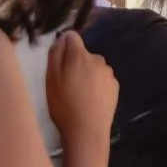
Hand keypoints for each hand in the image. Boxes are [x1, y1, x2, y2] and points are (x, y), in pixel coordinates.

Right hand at [45, 31, 118, 150]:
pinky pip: (102, 79)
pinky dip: (96, 84)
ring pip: (93, 67)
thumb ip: (56, 54)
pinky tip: (90, 99)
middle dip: (75, 62)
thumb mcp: (51, 78)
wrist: (87, 130)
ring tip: (78, 93)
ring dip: (86, 74)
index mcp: (81, 55)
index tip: (59, 62)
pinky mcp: (115, 87)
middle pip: (83, 54)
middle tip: (66, 83)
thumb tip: (62, 38)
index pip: (72, 37)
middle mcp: (99, 60)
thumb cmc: (63, 104)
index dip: (64, 45)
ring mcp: (109, 74)